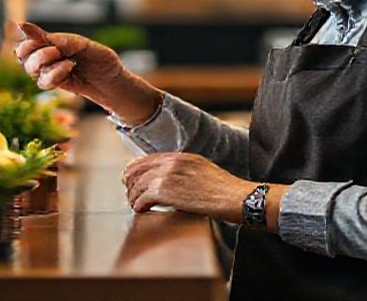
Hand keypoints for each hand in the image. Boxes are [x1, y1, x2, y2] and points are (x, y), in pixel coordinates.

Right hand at [14, 22, 161, 123]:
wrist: (114, 82)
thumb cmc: (102, 60)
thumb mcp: (86, 46)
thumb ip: (64, 41)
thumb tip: (43, 34)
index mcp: (54, 41)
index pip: (30, 37)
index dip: (28, 35)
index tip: (32, 33)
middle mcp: (49, 55)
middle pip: (23, 53)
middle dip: (36, 51)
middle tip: (55, 50)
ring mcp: (50, 70)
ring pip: (31, 68)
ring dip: (47, 62)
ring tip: (68, 61)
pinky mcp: (55, 85)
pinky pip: (43, 81)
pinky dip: (55, 74)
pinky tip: (69, 69)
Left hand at [122, 152, 258, 222]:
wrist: (236, 196)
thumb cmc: (224, 189)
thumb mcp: (202, 170)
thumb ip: (184, 171)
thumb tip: (170, 182)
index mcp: (180, 156)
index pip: (146, 160)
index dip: (134, 172)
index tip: (131, 181)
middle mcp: (171, 162)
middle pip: (136, 170)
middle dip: (130, 184)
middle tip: (131, 196)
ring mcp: (167, 175)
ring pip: (137, 185)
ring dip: (134, 197)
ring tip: (137, 206)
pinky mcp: (166, 192)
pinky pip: (141, 199)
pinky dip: (139, 206)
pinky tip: (142, 211)